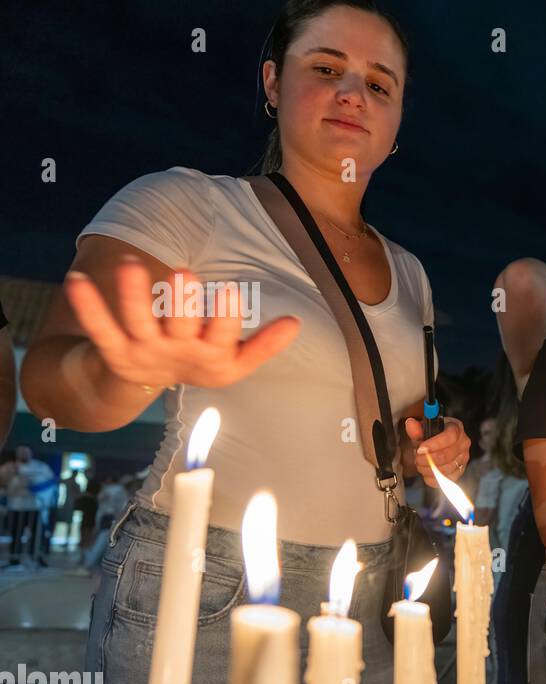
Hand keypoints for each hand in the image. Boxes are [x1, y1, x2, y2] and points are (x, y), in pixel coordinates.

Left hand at [65, 258, 299, 389]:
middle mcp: (178, 352)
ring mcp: (144, 350)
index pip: (222, 335)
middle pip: (180, 327)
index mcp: (211, 355)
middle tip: (184, 273)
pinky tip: (75, 278)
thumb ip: (264, 344)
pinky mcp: (114, 349)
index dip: (224, 317)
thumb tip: (295, 322)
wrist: (146, 383)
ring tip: (130, 263)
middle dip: (182, 303)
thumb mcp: (235, 361)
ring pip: (138, 324)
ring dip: (133, 295)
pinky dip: (87, 306)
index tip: (230, 291)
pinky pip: (99, 327)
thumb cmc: (200, 363)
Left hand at [405, 416, 470, 486]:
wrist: (436, 448)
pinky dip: (432, 478)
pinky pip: (445, 480)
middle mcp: (463, 443)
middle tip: (417, 458)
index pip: (450, 437)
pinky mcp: (460, 472)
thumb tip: (411, 424)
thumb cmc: (430, 437)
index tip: (420, 449)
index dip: (434, 444)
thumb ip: (416, 429)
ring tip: (420, 464)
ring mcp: (463, 459)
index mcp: (456, 428)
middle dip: (427, 459)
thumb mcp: (422, 431)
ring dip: (428, 469)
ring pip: (445, 469)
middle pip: (447, 455)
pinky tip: (426, 472)